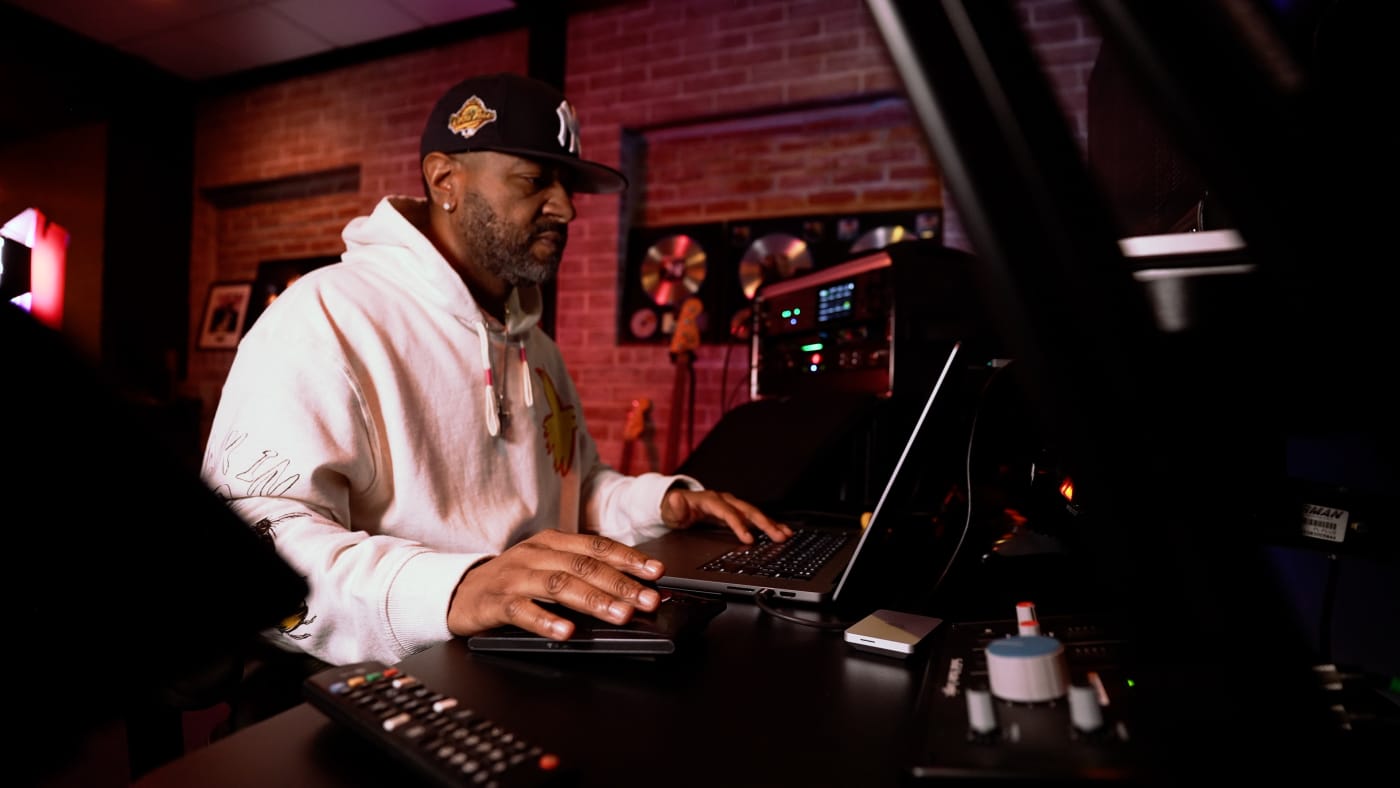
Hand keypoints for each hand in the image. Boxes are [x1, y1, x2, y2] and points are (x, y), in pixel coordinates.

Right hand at [447, 530, 663, 639]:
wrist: (458, 589)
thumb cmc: (512, 580)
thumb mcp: (547, 566)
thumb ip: (581, 571)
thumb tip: (628, 587)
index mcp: (553, 542)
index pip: (597, 546)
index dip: (628, 558)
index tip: (656, 572)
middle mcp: (536, 554)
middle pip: (584, 566)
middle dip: (620, 584)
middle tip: (646, 600)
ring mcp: (515, 577)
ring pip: (559, 585)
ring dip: (593, 601)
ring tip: (619, 615)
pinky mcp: (495, 602)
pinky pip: (523, 610)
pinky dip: (546, 621)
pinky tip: (566, 632)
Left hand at [661, 488, 792, 544]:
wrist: (677, 504)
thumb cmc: (674, 509)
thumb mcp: (670, 509)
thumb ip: (674, 507)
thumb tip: (675, 499)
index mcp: (710, 500)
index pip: (727, 512)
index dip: (739, 525)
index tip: (749, 538)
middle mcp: (724, 500)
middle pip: (747, 511)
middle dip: (764, 524)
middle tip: (778, 536)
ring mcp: (731, 505)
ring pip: (754, 514)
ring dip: (771, 524)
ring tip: (786, 534)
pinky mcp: (735, 512)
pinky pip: (753, 518)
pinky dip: (767, 525)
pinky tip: (780, 532)